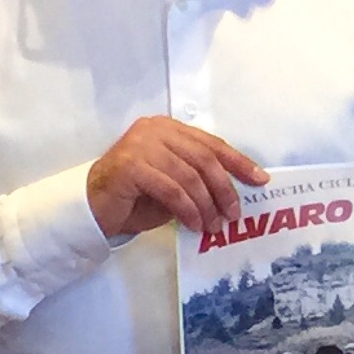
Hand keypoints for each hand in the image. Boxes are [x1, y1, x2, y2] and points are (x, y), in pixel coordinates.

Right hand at [87, 116, 267, 238]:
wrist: (93, 207)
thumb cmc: (136, 197)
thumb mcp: (175, 183)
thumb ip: (199, 177)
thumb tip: (235, 192)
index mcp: (168, 128)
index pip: (211, 143)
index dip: (239, 162)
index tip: (260, 180)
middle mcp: (155, 130)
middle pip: (204, 159)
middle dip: (224, 189)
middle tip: (234, 214)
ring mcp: (140, 145)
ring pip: (190, 176)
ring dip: (206, 205)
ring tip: (213, 226)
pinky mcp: (130, 166)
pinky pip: (172, 190)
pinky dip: (187, 210)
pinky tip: (193, 224)